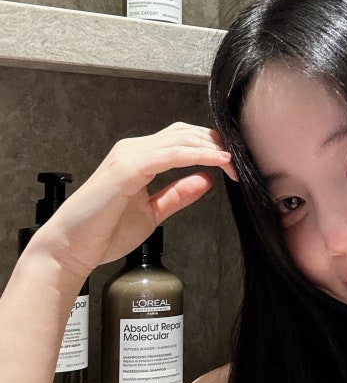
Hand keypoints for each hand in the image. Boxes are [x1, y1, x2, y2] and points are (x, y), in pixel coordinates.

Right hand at [30, 122, 236, 277]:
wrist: (71, 249)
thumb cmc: (104, 232)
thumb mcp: (153, 212)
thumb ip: (177, 194)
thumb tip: (206, 179)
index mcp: (140, 158)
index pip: (182, 140)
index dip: (210, 147)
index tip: (234, 162)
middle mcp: (134, 150)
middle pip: (184, 133)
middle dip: (216, 143)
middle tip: (240, 159)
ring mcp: (129, 156)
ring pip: (179, 139)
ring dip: (211, 148)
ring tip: (233, 160)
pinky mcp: (126, 168)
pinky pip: (168, 155)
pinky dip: (195, 155)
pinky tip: (215, 162)